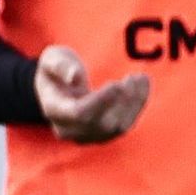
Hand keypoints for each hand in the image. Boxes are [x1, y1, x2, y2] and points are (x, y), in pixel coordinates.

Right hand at [34, 44, 149, 145]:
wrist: (58, 88)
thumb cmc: (55, 70)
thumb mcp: (52, 59)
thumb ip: (60, 65)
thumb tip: (75, 76)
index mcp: (53, 110)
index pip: (79, 113)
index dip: (100, 101)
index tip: (116, 84)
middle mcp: (69, 129)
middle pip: (102, 123)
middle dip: (121, 101)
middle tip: (133, 77)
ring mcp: (88, 136)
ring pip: (118, 127)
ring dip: (134, 102)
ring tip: (140, 77)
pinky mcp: (105, 135)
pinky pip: (126, 124)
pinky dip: (138, 104)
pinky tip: (143, 83)